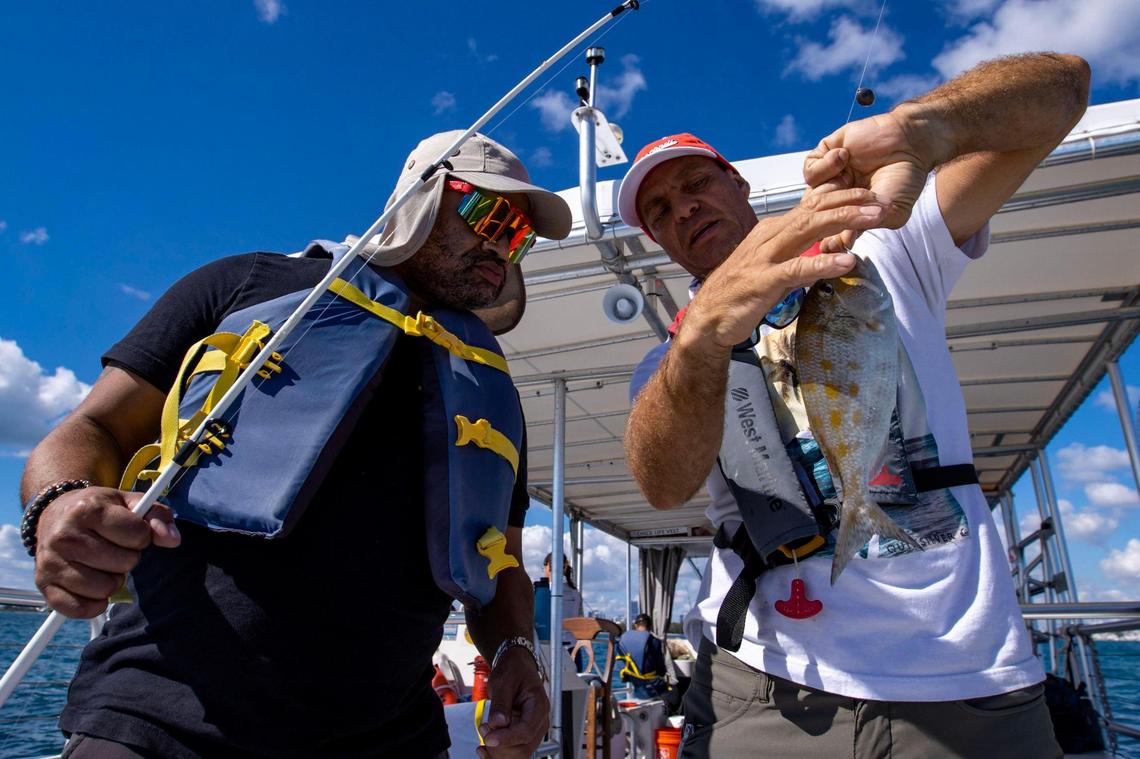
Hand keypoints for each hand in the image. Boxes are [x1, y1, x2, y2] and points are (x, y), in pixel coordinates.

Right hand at [34, 487, 180, 617]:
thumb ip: (158, 517)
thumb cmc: (100, 509)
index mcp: (88, 510)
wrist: (55, 512)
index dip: (141, 536)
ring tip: (102, 564)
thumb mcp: (130, 502)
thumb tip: (172, 540)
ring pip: (105, 588)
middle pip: (124, 564)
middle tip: (114, 548)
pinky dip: (94, 603)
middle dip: (128, 558)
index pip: (138, 535)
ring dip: (112, 580)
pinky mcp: (43, 584)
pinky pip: (80, 609)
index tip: (129, 531)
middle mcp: (65, 536)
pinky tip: (93, 586)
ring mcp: (51, 562)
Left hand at [477, 646, 548, 758]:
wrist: (516, 668)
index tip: (488, 738)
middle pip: (523, 747)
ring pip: (518, 754)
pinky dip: (497, 754)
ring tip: (484, 735)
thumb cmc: (513, 671)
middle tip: (483, 729)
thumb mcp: (503, 681)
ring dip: (498, 751)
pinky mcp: (523, 736)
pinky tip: (484, 749)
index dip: (507, 738)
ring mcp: (533, 731)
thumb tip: (498, 723)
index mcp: (539, 705)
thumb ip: (501, 703)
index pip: (526, 731)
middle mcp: (539, 721)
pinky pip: (513, 753)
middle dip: (500, 746)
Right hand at [681, 185, 888, 350]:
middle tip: (883, 200)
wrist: (708, 318)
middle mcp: (770, 237)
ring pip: (808, 230)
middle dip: (851, 202)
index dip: (843, 197)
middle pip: (815, 211)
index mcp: (772, 231)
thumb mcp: (773, 266)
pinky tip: (847, 261)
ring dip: (844, 221)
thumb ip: (798, 254)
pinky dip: (823, 263)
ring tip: (874, 218)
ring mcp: (765, 258)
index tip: (872, 195)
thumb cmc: (740, 292)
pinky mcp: (763, 281)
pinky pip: (797, 269)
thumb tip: (828, 249)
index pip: (811, 206)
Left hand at [804, 109, 942, 231]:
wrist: (911, 143)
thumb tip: (838, 246)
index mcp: (850, 213)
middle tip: (849, 201)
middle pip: (816, 217)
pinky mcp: (824, 155)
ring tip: (847, 179)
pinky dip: (824, 166)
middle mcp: (836, 197)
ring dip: (827, 190)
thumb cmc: (905, 178)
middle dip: (831, 213)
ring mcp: (829, 177)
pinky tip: (844, 156)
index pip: (827, 233)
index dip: (829, 238)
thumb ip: (864, 227)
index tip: (839, 237)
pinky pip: (809, 170)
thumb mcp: (890, 212)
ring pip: (809, 196)